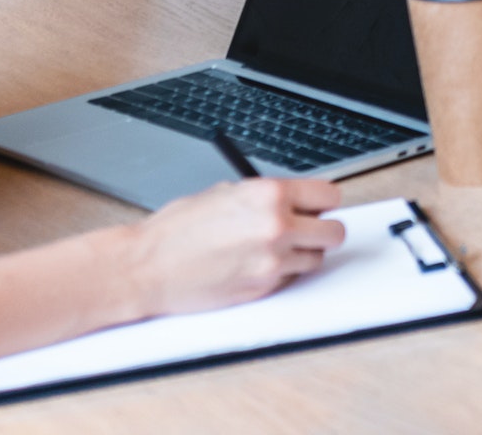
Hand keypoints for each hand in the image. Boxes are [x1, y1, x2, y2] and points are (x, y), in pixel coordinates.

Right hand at [128, 177, 344, 313]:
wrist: (148, 267)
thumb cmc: (178, 229)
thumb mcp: (226, 192)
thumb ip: (266, 196)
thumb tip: (294, 201)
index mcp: (270, 195)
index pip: (329, 196)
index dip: (323, 202)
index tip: (318, 205)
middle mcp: (277, 228)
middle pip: (334, 232)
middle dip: (321, 230)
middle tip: (305, 228)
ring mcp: (272, 263)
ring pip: (316, 259)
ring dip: (302, 254)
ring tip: (273, 248)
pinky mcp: (262, 290)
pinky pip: (291, 280)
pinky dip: (282, 274)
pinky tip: (257, 265)